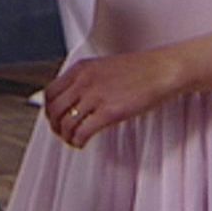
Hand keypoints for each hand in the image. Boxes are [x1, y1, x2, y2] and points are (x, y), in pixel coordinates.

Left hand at [44, 48, 183, 149]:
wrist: (163, 70)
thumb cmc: (139, 70)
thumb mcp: (104, 67)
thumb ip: (86, 80)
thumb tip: (73, 99)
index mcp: (81, 68)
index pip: (50, 92)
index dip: (49, 110)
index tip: (55, 119)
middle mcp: (84, 81)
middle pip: (54, 110)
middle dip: (55, 126)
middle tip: (62, 134)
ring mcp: (96, 96)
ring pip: (66, 123)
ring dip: (66, 137)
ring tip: (74, 141)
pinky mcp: (110, 112)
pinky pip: (82, 132)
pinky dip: (77, 141)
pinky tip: (82, 143)